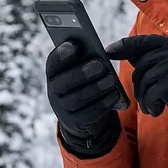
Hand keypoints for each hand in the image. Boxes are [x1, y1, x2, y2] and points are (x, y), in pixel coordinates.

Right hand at [46, 40, 121, 156]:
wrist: (80, 116)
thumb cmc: (83, 83)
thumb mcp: (80, 69)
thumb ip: (84, 58)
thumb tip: (96, 48)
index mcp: (54, 74)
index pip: (52, 63)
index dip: (61, 54)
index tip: (73, 45)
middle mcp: (54, 91)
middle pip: (63, 82)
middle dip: (82, 72)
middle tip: (100, 64)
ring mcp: (63, 109)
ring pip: (78, 98)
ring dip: (96, 87)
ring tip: (112, 79)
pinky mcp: (77, 122)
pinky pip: (90, 113)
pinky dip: (104, 102)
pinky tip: (115, 94)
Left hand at [106, 34, 167, 167]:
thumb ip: (156, 61)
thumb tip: (124, 52)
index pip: (144, 42)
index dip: (125, 46)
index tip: (110, 50)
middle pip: (141, 67)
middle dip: (139, 87)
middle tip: (148, 100)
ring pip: (144, 83)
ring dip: (146, 100)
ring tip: (156, 106)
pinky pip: (151, 96)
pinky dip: (152, 107)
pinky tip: (160, 111)